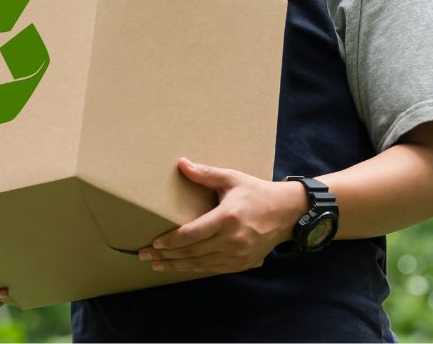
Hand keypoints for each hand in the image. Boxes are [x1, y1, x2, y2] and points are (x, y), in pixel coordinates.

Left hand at [137, 157, 304, 273]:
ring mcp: (238, 255)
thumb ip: (205, 174)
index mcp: (227, 218)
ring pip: (201, 265)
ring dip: (176, 266)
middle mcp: (232, 240)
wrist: (287, 213)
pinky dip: (195, 268)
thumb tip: (181, 164)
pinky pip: (213, 269)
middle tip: (145, 255)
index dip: (171, 241)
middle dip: (166, 256)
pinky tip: (180, 266)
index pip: (192, 234)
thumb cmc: (256, 193)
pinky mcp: (242, 264)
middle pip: (193, 252)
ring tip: (156, 265)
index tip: (154, 244)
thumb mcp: (231, 179)